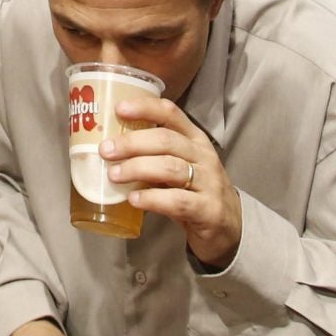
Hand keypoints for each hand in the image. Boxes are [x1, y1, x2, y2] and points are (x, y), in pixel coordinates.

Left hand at [105, 91, 244, 268]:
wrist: (229, 227)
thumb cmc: (195, 191)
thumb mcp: (179, 165)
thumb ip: (153, 155)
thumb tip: (110, 149)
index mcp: (195, 139)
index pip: (171, 113)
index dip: (145, 107)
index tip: (119, 108)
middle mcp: (204, 156)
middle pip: (166, 140)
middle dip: (133, 143)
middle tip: (106, 150)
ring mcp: (209, 183)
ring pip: (170, 168)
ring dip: (138, 169)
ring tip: (114, 174)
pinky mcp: (208, 210)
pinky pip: (177, 201)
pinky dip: (152, 199)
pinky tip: (134, 199)